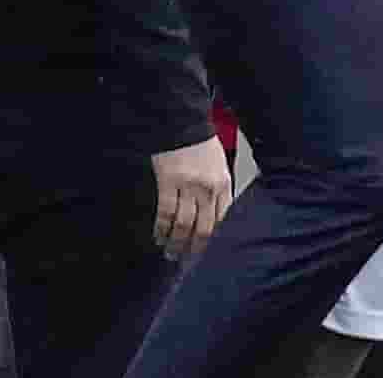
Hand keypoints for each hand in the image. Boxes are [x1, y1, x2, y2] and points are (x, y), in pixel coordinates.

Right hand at [151, 136, 233, 259]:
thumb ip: (220, 191)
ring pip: (183, 224)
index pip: (222, 222)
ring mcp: (188, 185)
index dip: (214, 242)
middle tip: (186, 262)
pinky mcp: (168, 181)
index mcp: (224, 185)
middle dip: (194, 249)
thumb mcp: (220, 167)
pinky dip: (161, 227)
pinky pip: (165, 211)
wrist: (182, 121)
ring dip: (176, 242)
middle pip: (204, 228)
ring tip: (170, 253)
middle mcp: (208, 188)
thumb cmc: (201, 145)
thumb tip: (217, 220)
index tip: (206, 256)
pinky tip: (158, 236)